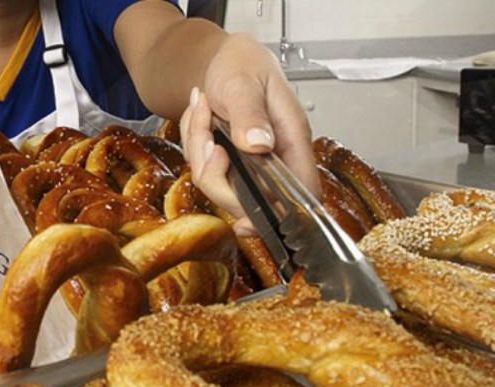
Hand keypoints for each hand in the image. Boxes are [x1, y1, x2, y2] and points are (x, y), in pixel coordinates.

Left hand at [180, 33, 317, 235]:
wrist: (223, 57)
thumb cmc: (244, 64)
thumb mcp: (245, 82)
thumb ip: (251, 114)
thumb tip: (260, 144)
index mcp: (291, 140)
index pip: (300, 193)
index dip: (280, 216)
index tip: (247, 220)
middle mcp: (274, 159)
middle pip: (249, 201)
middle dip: (217, 176)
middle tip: (209, 139)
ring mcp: (250, 164)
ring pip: (220, 186)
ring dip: (200, 151)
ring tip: (203, 113)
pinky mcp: (229, 163)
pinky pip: (205, 171)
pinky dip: (194, 145)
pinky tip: (201, 117)